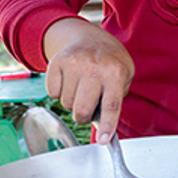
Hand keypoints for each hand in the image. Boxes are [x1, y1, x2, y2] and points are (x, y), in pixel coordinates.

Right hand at [44, 17, 134, 144]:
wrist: (89, 36)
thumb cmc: (110, 62)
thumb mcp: (124, 76)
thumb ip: (115, 100)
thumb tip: (102, 128)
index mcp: (115, 72)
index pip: (111, 105)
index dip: (106, 126)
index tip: (103, 141)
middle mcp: (94, 67)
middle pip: (82, 110)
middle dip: (83, 117)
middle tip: (87, 108)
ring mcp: (73, 63)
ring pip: (66, 104)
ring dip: (72, 102)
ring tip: (81, 88)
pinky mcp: (56, 62)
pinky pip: (53, 93)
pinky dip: (60, 92)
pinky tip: (69, 81)